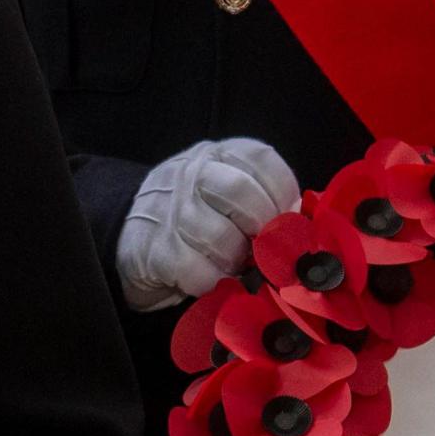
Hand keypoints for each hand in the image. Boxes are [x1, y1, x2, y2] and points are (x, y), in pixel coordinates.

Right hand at [117, 138, 299, 310]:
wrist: (132, 234)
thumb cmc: (195, 213)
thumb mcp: (223, 188)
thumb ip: (261, 195)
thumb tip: (302, 223)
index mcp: (217, 154)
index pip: (260, 159)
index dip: (284, 191)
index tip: (289, 216)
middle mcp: (192, 174)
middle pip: (241, 193)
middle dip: (264, 226)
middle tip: (266, 245)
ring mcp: (171, 211)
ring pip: (221, 236)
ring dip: (239, 259)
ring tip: (238, 264)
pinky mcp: (157, 250)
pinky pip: (199, 270)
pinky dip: (215, 281)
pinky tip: (214, 278)